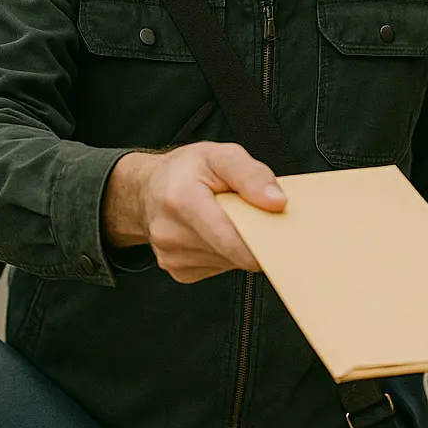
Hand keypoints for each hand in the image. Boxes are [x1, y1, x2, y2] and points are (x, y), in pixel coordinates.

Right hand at [104, 142, 285, 283]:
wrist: (145, 190)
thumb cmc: (184, 171)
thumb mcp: (219, 155)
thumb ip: (251, 175)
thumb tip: (278, 202)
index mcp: (182, 201)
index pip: (232, 239)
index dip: (264, 242)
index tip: (282, 234)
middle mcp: (171, 234)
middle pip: (235, 253)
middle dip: (253, 238)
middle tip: (255, 216)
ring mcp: (172, 258)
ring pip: (230, 262)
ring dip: (239, 245)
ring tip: (228, 219)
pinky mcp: (179, 272)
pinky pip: (219, 268)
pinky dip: (226, 253)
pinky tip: (216, 233)